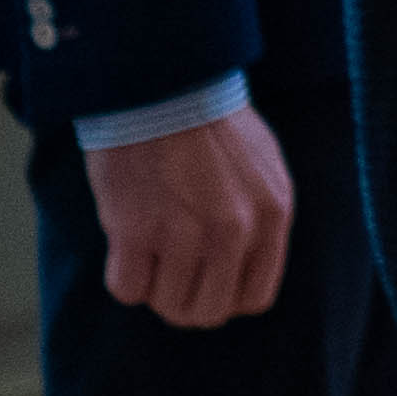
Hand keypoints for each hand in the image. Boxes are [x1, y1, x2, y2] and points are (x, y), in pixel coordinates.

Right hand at [85, 101, 294, 327]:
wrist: (160, 84)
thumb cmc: (208, 122)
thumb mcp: (261, 167)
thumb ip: (260, 219)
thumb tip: (243, 269)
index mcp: (273, 213)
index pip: (255, 297)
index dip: (224, 296)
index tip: (205, 281)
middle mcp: (237, 230)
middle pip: (209, 311)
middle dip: (185, 299)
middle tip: (169, 269)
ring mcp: (187, 233)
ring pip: (168, 305)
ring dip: (154, 283)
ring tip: (150, 242)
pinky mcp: (138, 232)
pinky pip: (128, 290)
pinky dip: (123, 274)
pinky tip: (126, 238)